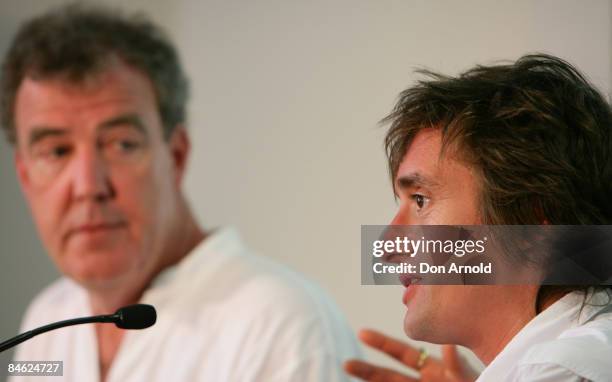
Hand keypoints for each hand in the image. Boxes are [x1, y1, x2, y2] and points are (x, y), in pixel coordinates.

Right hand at [344, 329, 477, 381]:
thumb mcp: (467, 375)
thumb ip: (456, 364)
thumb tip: (448, 344)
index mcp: (433, 369)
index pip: (401, 353)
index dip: (381, 344)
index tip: (361, 333)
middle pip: (389, 376)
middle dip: (367, 370)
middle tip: (346, 364)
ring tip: (350, 374)